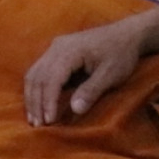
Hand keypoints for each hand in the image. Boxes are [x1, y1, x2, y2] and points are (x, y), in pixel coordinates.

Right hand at [22, 21, 145, 125]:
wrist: (126, 34)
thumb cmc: (121, 54)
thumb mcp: (111, 74)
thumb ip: (92, 91)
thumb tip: (74, 110)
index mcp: (69, 51)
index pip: (51, 79)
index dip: (48, 101)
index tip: (49, 121)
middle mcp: (55, 48)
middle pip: (37, 77)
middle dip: (35, 102)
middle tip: (37, 124)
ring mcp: (53, 48)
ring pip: (33, 74)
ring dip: (32, 97)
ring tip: (34, 117)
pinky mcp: (55, 52)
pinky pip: (38, 71)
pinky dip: (36, 89)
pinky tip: (37, 102)